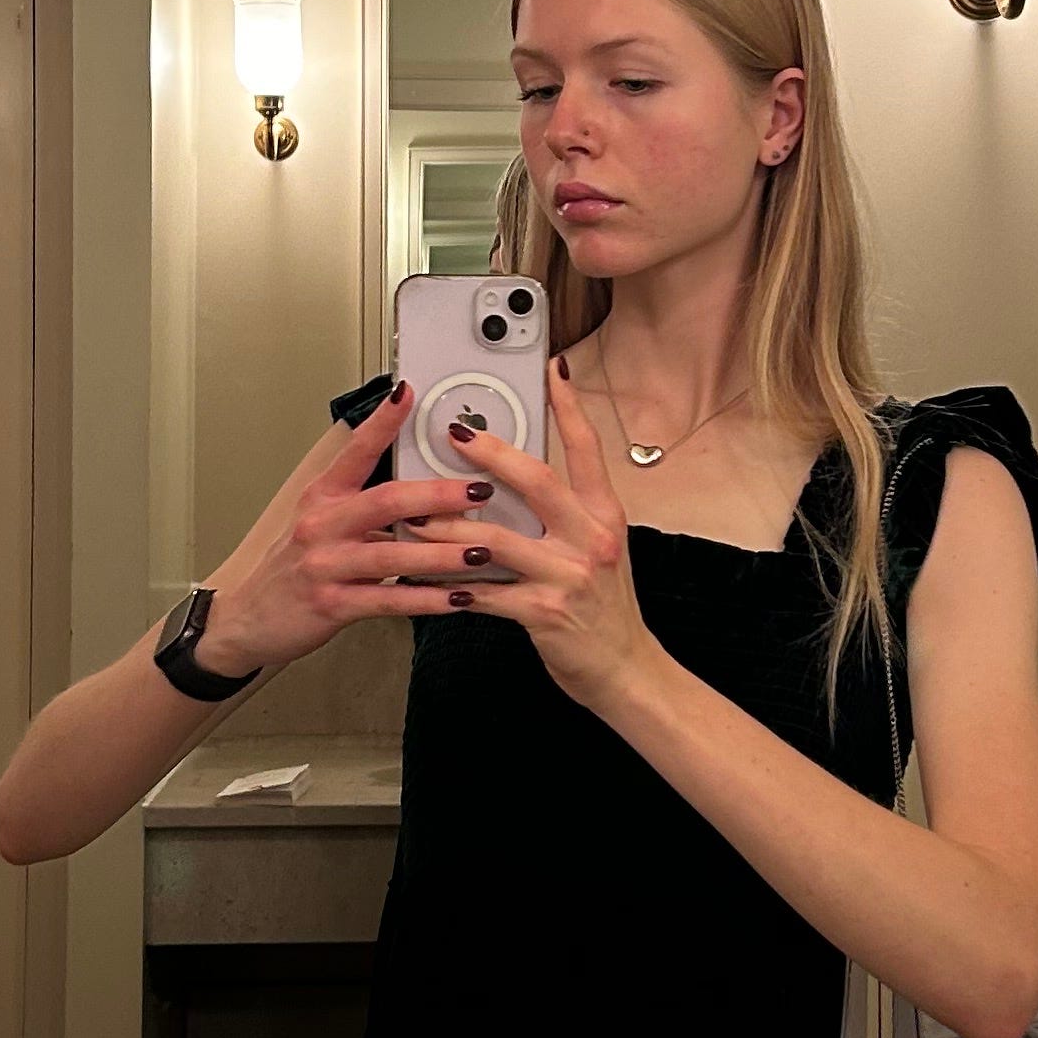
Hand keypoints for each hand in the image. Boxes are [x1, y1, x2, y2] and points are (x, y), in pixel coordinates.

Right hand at [205, 385, 490, 674]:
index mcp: (323, 496)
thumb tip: (422, 492)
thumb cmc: (295, 567)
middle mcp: (321, 524)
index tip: (408, 392)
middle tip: (478, 489)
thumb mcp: (319, 522)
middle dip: (437, 495)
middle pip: (385, 501)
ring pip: (391, 554)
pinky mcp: (331, 605)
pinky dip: (426, 599)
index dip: (382, 422)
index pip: (355, 451)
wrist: (250, 618)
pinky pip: (388, 601)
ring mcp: (324, 566)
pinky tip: (459, 599)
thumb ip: (362, 505)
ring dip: (442, 553)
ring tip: (483, 550)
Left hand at [427, 354, 660, 717]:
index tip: (551, 370)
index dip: (569, 406)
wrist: (624, 668)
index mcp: (603, 514)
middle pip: (537, 480)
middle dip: (491, 453)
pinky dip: (451, 586)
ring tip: (413, 518)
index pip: (587, 448)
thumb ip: (565, 514)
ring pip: (496, 539)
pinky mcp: (546, 613)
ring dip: (447, 528)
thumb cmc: (603, 606)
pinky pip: (486, 593)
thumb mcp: (597, 548)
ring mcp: (569, 575)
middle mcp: (592, 537)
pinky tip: (425, 579)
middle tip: (454, 433)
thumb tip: (516, 476)